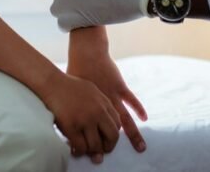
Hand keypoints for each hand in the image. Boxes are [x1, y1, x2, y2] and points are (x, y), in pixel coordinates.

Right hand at [38, 71, 120, 162]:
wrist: (51, 83)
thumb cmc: (68, 86)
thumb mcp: (91, 91)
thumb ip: (101, 105)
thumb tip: (103, 126)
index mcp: (104, 102)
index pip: (117, 124)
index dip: (112, 135)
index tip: (105, 139)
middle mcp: (98, 111)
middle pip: (112, 136)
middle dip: (107, 147)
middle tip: (99, 151)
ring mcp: (85, 120)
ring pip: (96, 145)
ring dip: (91, 151)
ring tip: (84, 149)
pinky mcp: (72, 127)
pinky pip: (81, 147)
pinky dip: (79, 152)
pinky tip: (74, 149)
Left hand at [68, 29, 147, 154]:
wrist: (87, 53)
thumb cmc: (75, 70)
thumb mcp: (71, 91)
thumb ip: (72, 104)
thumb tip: (64, 118)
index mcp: (89, 107)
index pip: (94, 130)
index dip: (96, 142)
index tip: (98, 153)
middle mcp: (102, 105)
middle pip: (112, 131)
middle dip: (115, 145)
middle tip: (118, 157)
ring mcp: (113, 95)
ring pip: (126, 120)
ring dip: (134, 134)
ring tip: (141, 148)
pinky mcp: (120, 86)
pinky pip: (131, 100)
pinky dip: (138, 109)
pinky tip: (144, 118)